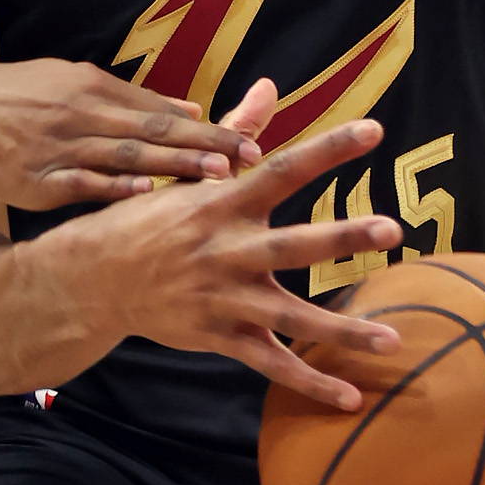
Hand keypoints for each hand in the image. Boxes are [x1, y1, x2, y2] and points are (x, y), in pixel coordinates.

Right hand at [0, 59, 258, 211]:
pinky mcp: (35, 179)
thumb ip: (131, 99)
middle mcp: (80, 112)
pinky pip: (82, 184)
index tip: (249, 141)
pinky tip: (147, 193)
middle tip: (248, 157)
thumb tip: (189, 107)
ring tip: (214, 175)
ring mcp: (57, 146)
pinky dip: (115, 187)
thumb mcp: (73, 83)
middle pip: (153, 130)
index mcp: (92, 87)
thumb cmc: (17, 95)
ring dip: (172, 165)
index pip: (162, 111)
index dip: (207, 128)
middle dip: (203, 144)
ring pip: (125, 155)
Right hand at [58, 88, 401, 409]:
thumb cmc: (147, 219)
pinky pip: (270, 364)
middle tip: (390, 229)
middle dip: (341, 238)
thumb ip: (238, 133)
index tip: (373, 130)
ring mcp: (223, 298)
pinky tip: (351, 399)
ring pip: (290, 317)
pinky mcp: (218, 336)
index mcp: (222, 203)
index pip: (282, 169)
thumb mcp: (189, 175)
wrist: (92, 278)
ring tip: (392, 340)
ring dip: (341, 330)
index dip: (327, 148)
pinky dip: (310, 382)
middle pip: (291, 245)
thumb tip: (269, 86)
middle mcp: (226, 250)